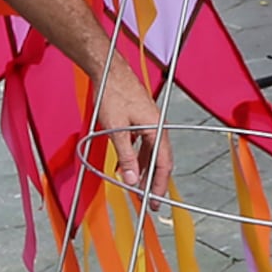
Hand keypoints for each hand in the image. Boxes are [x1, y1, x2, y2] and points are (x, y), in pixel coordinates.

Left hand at [91, 57, 166, 199]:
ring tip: (136, 186)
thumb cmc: (113, 93)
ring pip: (151, 153)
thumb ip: (126, 156)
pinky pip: (143, 143)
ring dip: (143, 170)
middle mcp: (156, 126)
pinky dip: (136, 157)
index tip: (153, 201)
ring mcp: (149, 122)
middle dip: (153, 182)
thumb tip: (131, 179)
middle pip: (160, 160)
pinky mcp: (140, 119)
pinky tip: (126, 165)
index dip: (158, 185)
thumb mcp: (117, 130)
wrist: (108, 70)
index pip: (163, 164)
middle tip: (148, 200)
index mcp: (156, 129)